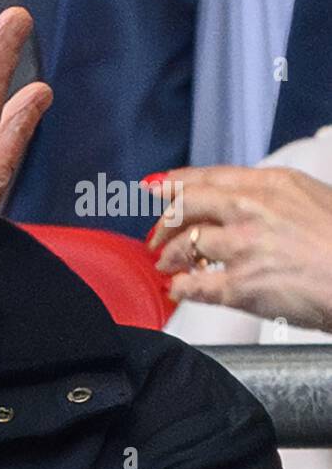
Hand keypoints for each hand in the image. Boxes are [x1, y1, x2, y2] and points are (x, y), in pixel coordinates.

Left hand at [149, 165, 331, 330]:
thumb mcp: (313, 199)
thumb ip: (274, 198)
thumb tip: (241, 202)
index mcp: (273, 185)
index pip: (209, 178)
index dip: (175, 183)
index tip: (156, 187)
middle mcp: (252, 210)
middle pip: (185, 207)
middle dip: (163, 223)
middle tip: (155, 237)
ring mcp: (243, 247)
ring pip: (183, 246)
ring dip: (169, 257)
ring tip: (168, 265)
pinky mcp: (241, 285)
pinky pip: (194, 286)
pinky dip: (180, 288)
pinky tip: (179, 289)